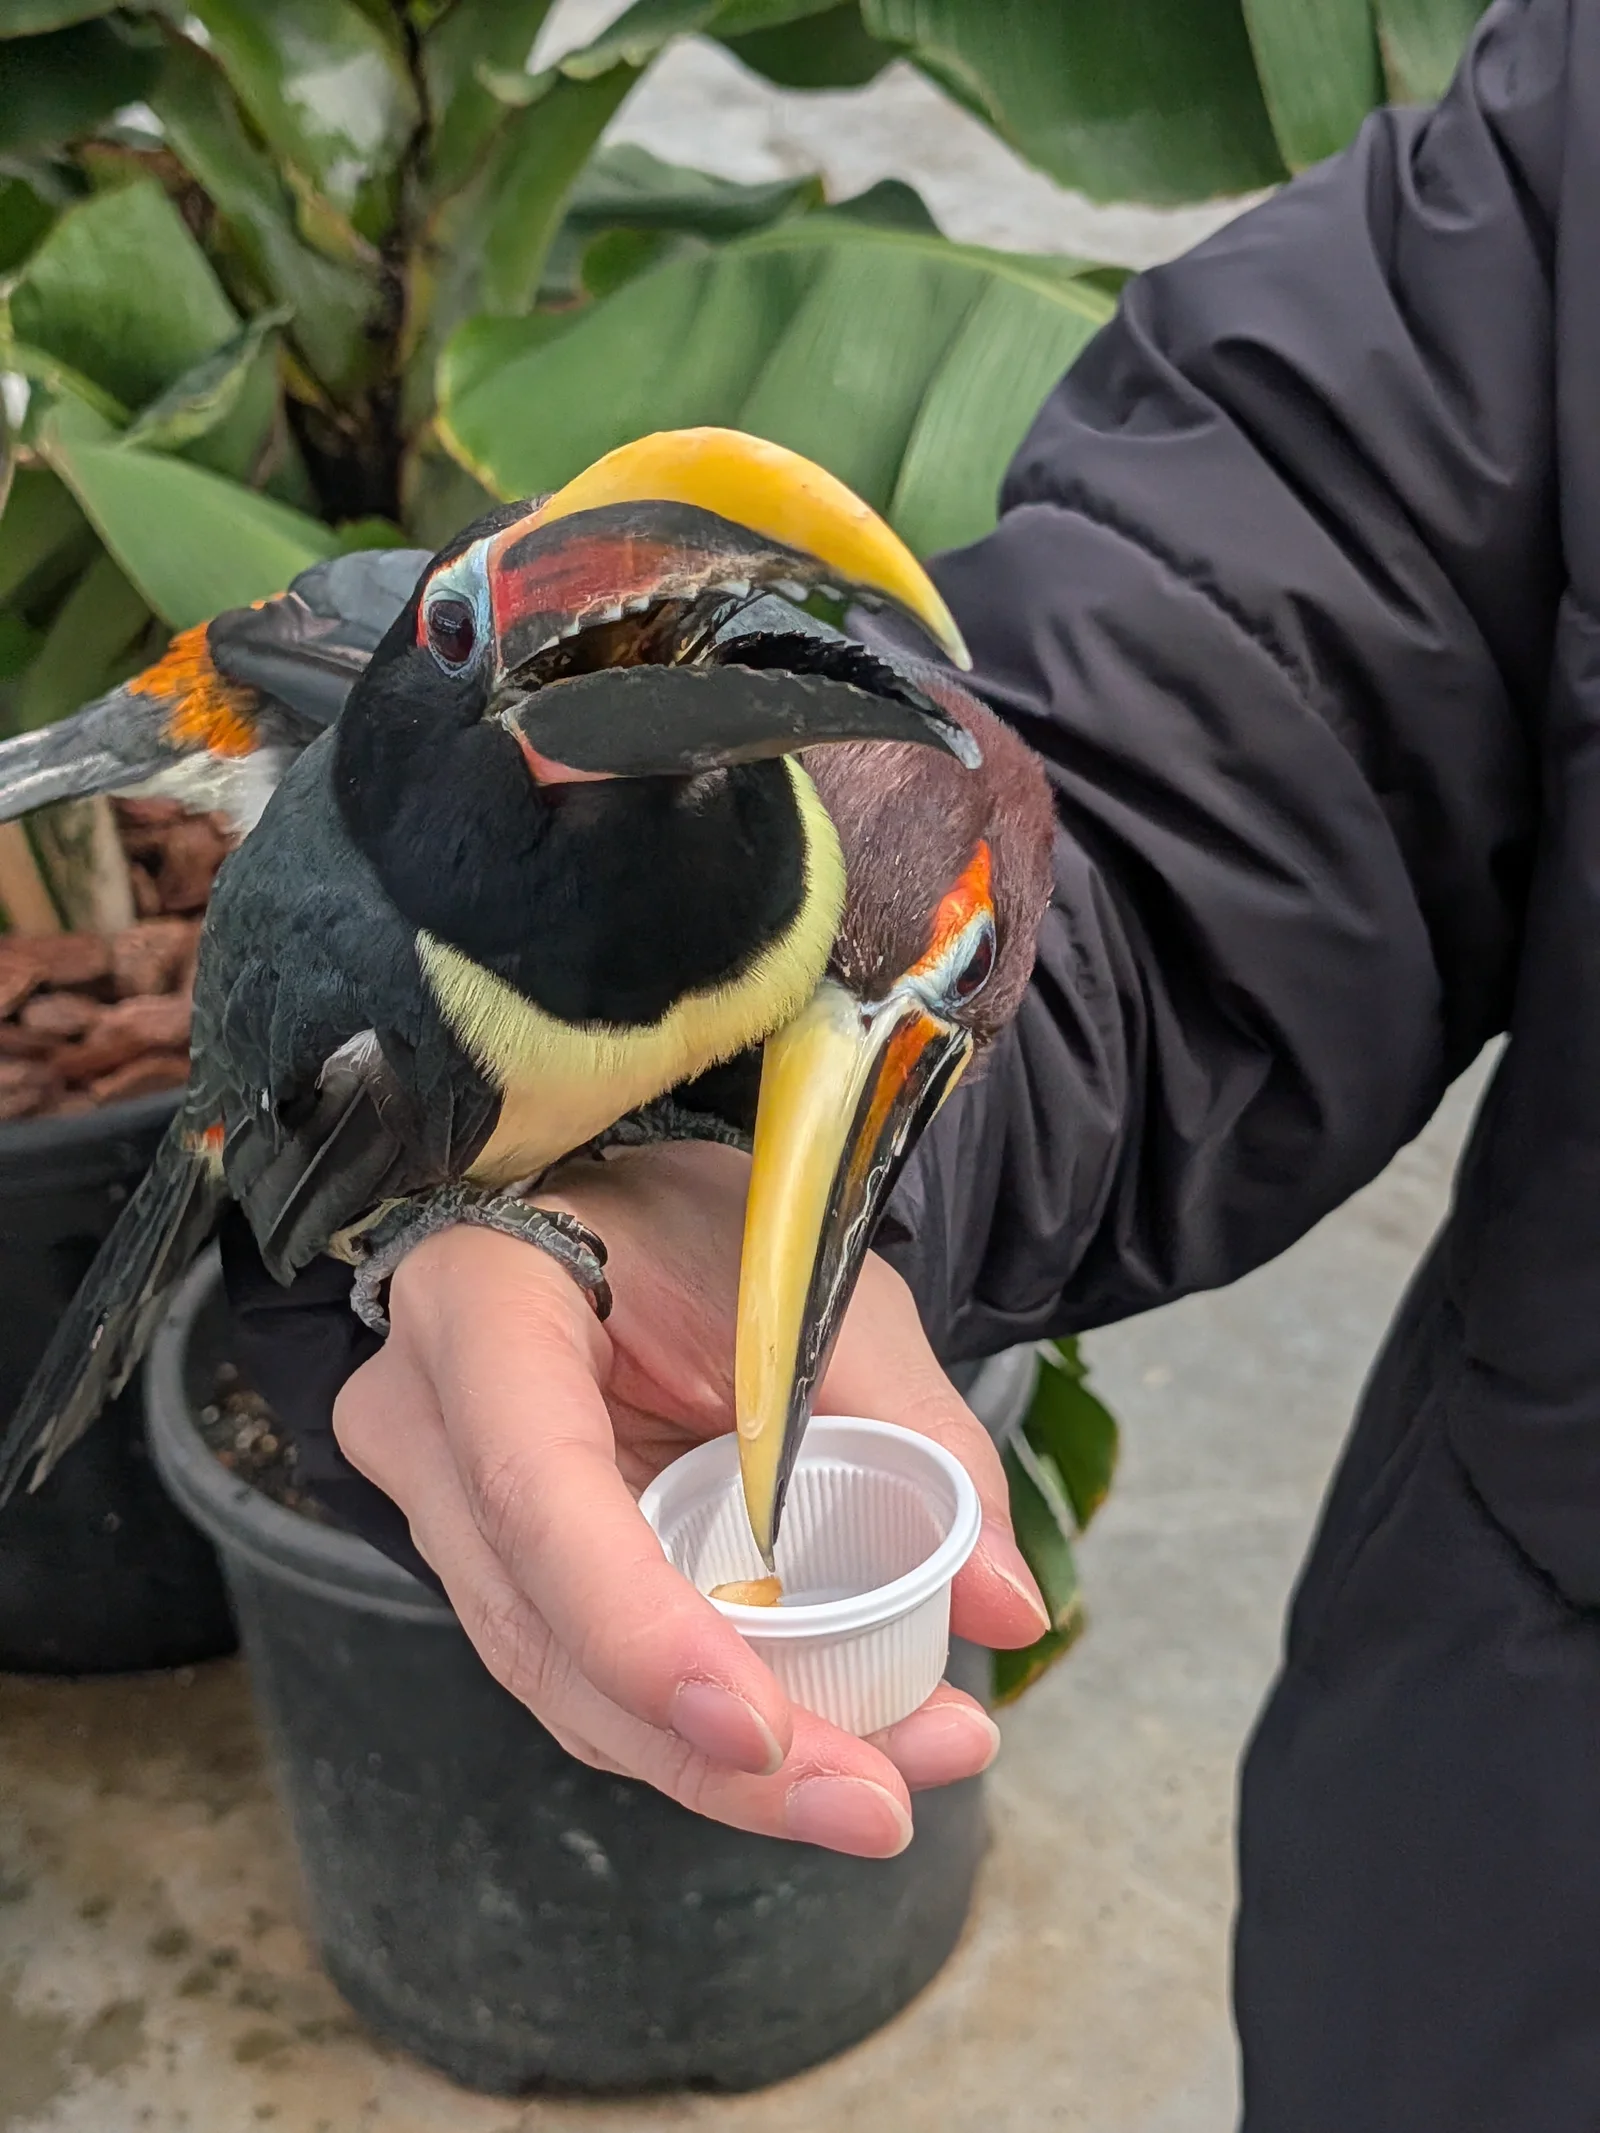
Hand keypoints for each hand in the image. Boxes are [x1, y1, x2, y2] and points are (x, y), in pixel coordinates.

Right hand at [331, 1141, 1047, 1857]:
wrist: (605, 1205)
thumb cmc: (697, 1225)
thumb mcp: (820, 1290)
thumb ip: (919, 1437)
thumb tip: (1010, 1610)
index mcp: (478, 1308)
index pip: (537, 1492)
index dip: (642, 1631)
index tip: (765, 1734)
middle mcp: (425, 1424)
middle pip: (547, 1634)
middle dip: (715, 1752)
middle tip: (878, 1804)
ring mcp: (440, 1506)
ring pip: (562, 1687)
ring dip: (721, 1767)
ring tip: (881, 1788)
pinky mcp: (494, 1563)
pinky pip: (584, 1674)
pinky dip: (696, 1726)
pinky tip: (816, 1754)